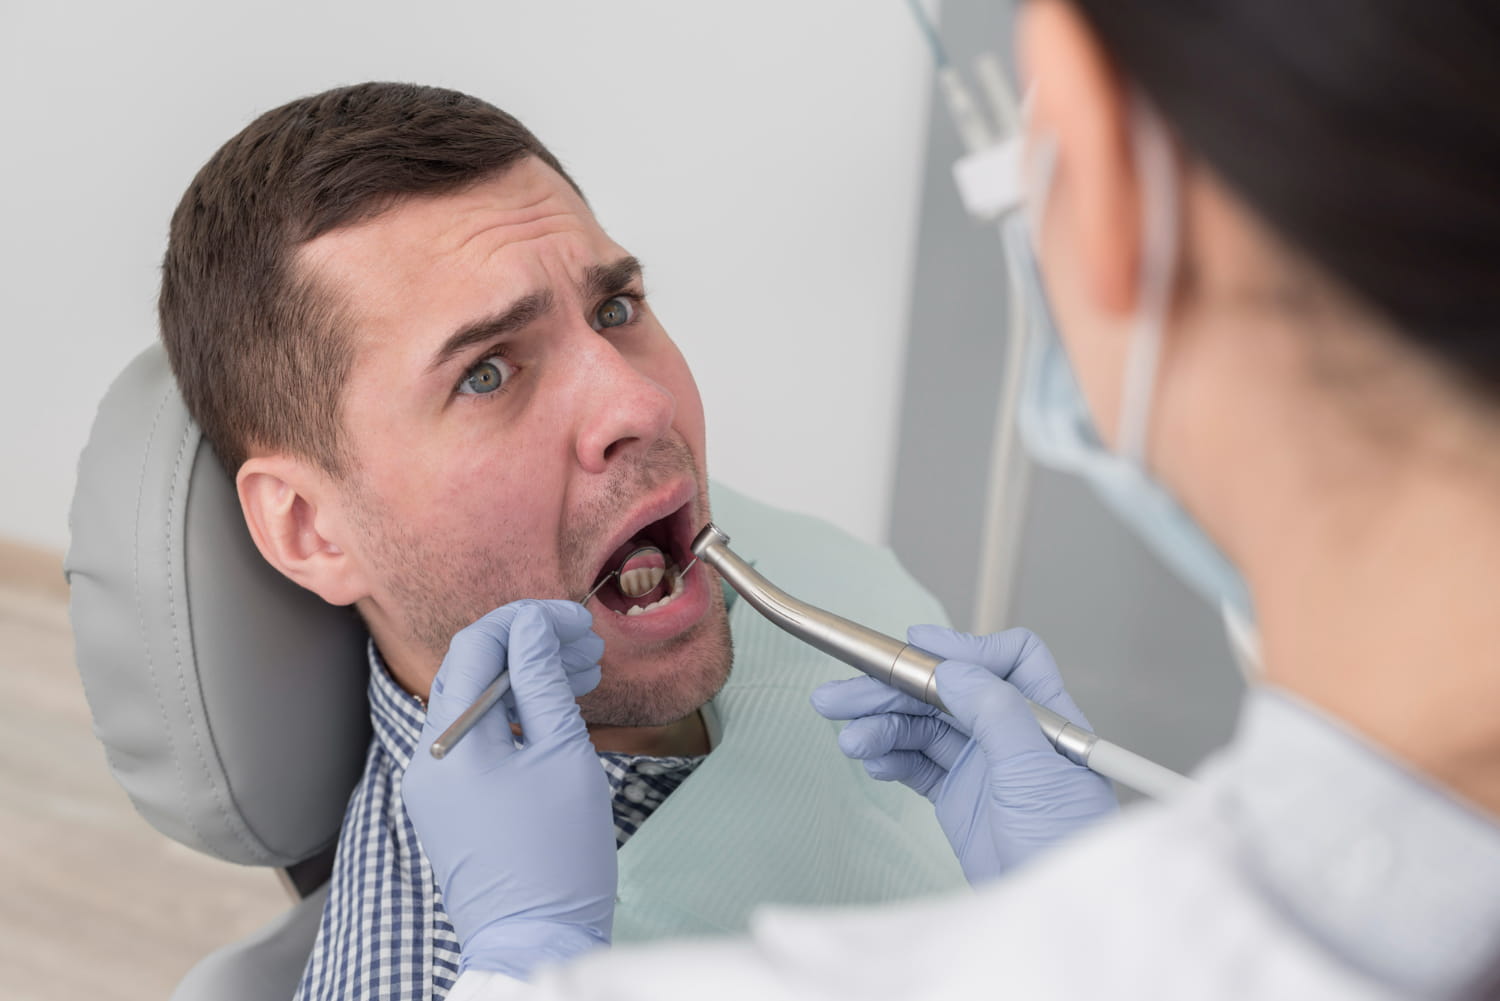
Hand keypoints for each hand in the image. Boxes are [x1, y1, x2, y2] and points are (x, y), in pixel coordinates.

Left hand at [402, 600, 614, 978]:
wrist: (535, 941)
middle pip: (472, 671)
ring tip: (583, 672)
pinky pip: (478, 739)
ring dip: (526, 679)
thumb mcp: (563, 755)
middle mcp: (429, 758)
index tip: (574, 620)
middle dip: (530, 647)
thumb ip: (543, 680)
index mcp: (450, 741)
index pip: (476, 646)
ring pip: (477, 704)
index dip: (527, 621)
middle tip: (587, 645)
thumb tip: (534, 628)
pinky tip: (557, 710)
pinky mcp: (449, 805)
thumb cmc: (557, 858)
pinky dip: (515, 716)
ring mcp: (435, 784)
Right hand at [811, 626, 1116, 884]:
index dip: (963, 649)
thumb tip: (955, 668)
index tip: (916, 649)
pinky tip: (871, 761)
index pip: (1009, 658)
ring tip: (850, 740)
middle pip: (947, 692)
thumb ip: (996, 712)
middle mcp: (1012, 736)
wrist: (1051, 917)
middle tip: (839, 695)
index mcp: (1044, 718)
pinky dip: (891, 757)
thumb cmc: (1066, 849)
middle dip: (893, 690)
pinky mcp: (959, 800)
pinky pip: (917, 764)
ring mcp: (983, 767)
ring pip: (923, 727)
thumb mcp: (1033, 773)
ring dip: (882, 726)